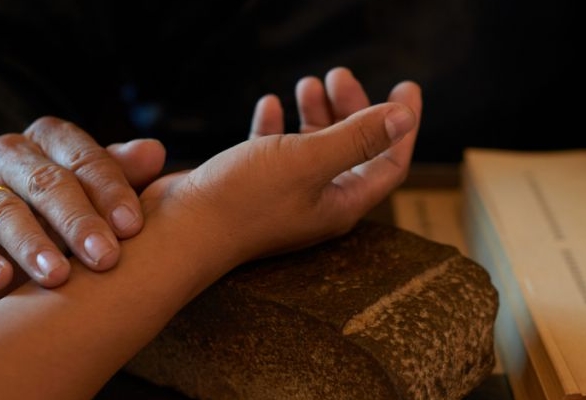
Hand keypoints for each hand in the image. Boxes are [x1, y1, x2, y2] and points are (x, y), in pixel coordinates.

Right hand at [0, 117, 165, 301]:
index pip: (84, 159)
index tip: (131, 227)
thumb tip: (154, 151)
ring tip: (58, 276)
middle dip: (78, 222)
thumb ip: (126, 169)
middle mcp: (13, 156)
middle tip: (105, 257)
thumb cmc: (75, 202)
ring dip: (33, 246)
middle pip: (47, 183)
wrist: (14, 232)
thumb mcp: (101, 184)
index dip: (110, 192)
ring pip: (5, 212)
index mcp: (52, 138)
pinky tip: (1, 280)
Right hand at [140, 71, 421, 265]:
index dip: (403, 126)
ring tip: (308, 82)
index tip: (406, 86)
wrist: (179, 231)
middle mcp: (318, 203)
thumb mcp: (308, 160)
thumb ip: (358, 138)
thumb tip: (405, 117)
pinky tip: (269, 106)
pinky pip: (274, 153)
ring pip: (313, 148)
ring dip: (316, 114)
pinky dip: (277, 126)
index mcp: (342, 203)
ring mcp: (284, 197)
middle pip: (352, 151)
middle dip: (352, 109)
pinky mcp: (251, 188)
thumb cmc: (244, 200)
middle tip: (338, 75)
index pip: (390, 163)